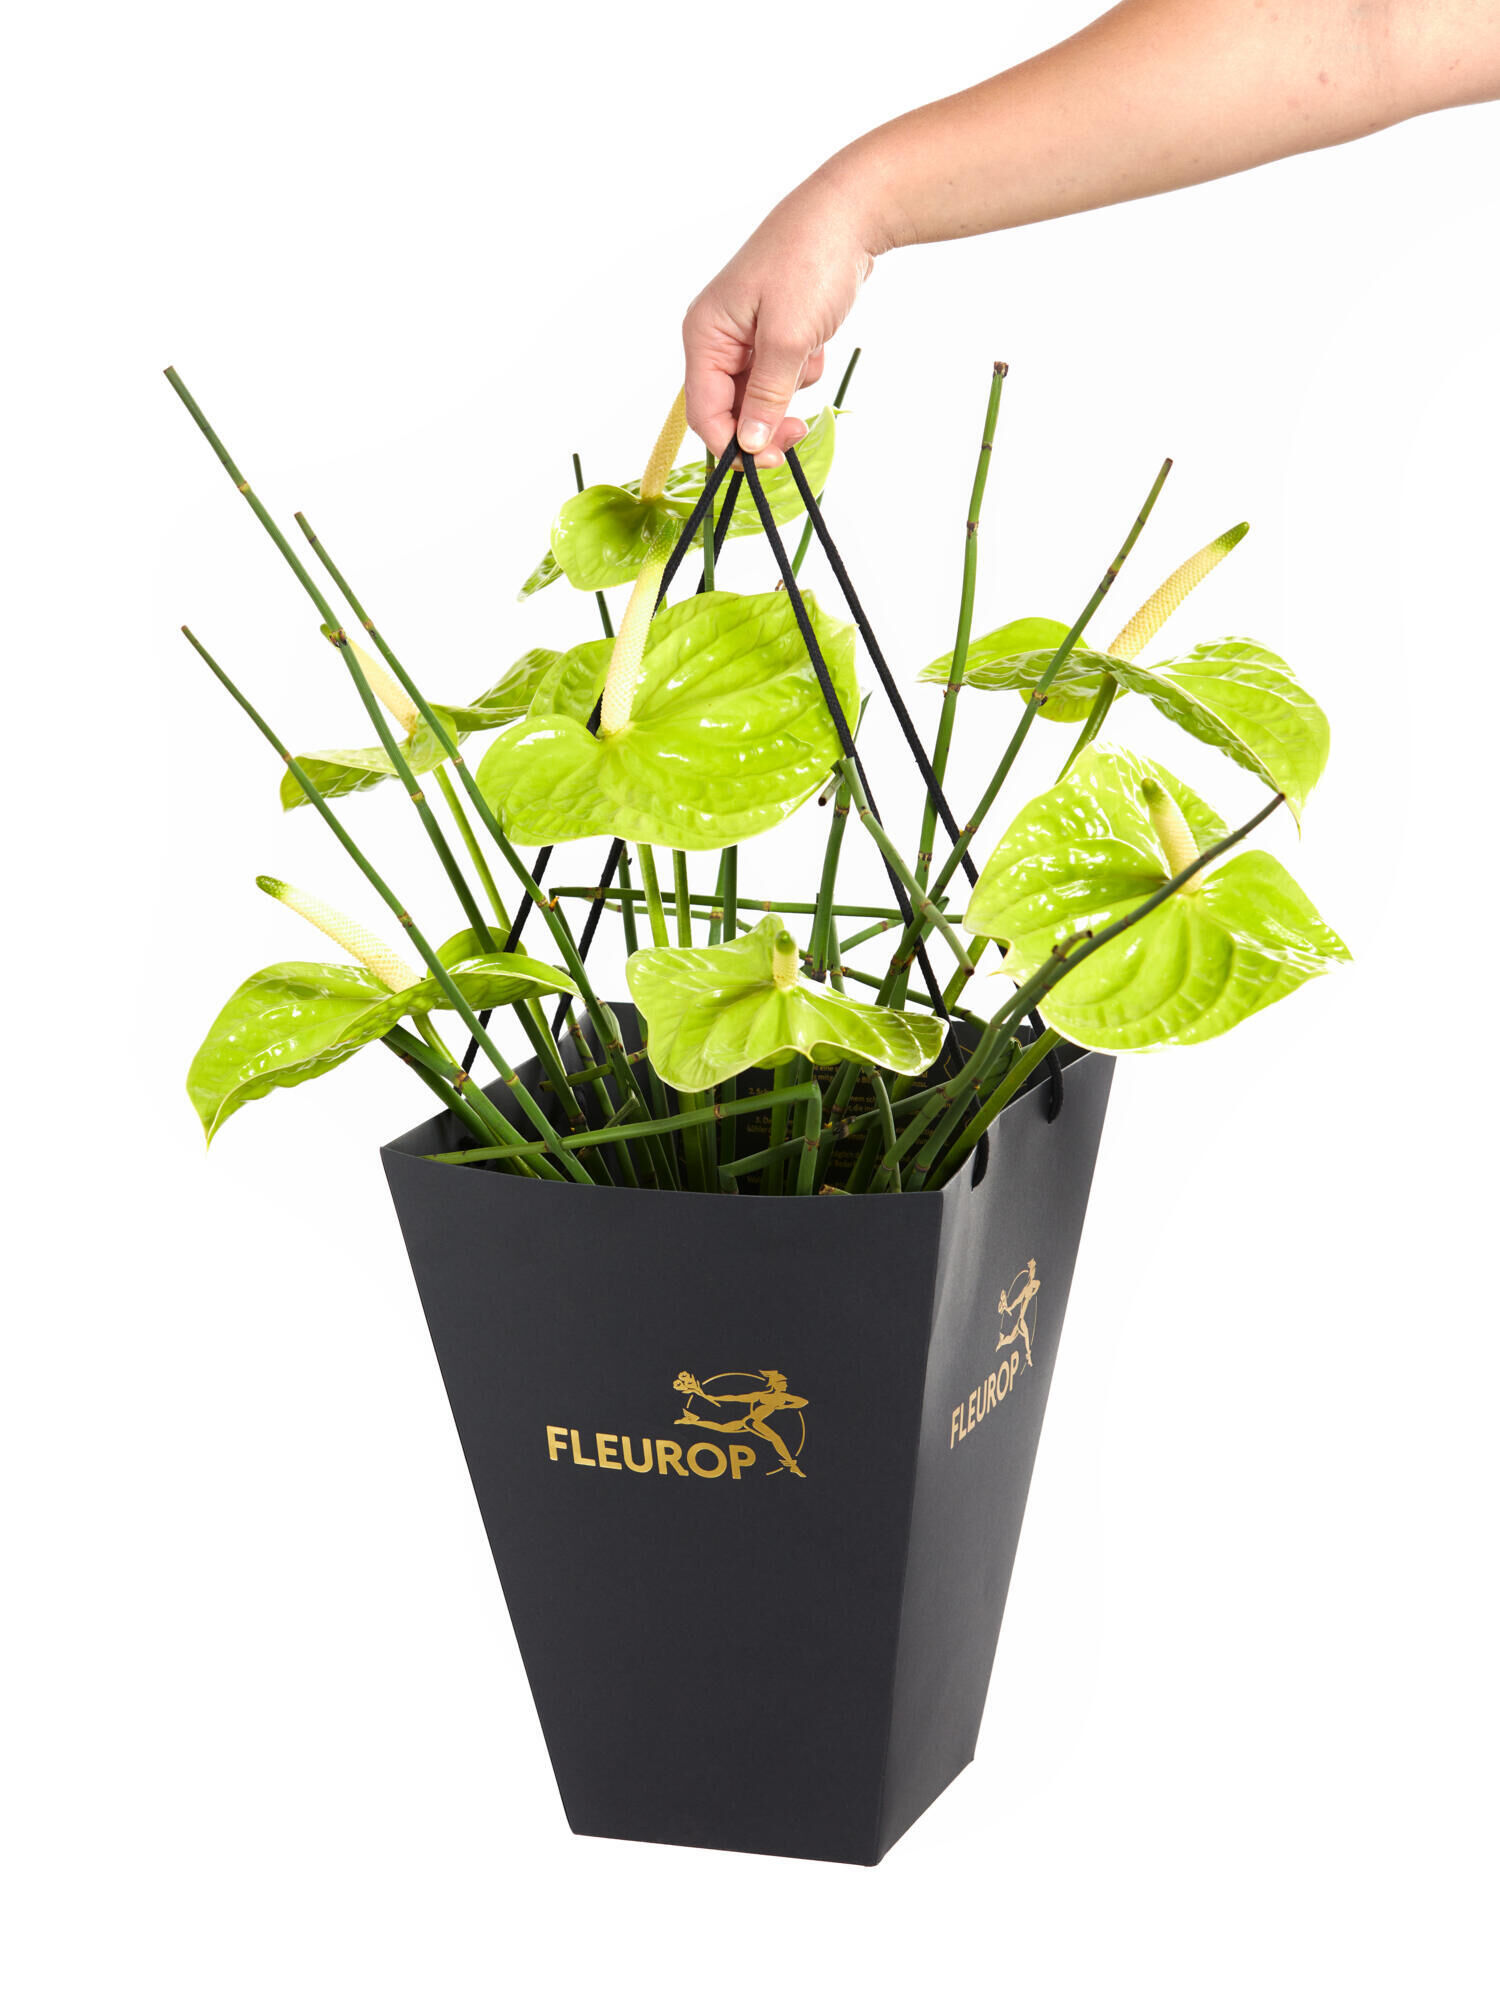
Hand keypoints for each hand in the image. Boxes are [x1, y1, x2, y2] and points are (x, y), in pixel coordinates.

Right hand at [682, 166, 878, 466]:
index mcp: (705, 334)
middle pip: (730, 408)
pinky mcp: (772, 331)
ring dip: (787, 392)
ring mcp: (745, 334)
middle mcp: (717, 337)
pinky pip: (780, 373)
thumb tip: (748, 445)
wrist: (849, 214)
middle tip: (798, 433)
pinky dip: (800, 369)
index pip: (704, 412)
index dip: (733, 445)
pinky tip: (816, 342)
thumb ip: (766, 395)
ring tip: (810, 359)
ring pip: (758, 394)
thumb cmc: (809, 261)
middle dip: (764, 422)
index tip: (768, 463)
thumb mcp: (787, 338)